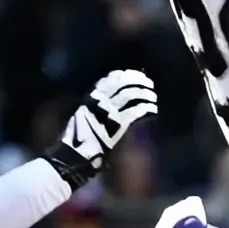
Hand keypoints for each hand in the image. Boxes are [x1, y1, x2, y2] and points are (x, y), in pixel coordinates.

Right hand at [44, 69, 157, 189]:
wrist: (76, 153)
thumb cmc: (77, 139)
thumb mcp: (81, 116)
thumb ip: (92, 106)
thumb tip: (103, 99)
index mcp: (91, 99)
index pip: (108, 81)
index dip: (120, 77)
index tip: (127, 74)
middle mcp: (101, 101)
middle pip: (122, 85)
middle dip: (135, 81)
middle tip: (145, 80)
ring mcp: (110, 111)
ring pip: (131, 95)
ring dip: (143, 92)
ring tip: (151, 93)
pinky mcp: (120, 122)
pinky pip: (136, 110)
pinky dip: (146, 107)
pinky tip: (152, 106)